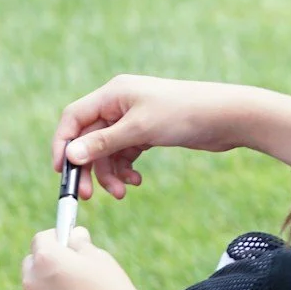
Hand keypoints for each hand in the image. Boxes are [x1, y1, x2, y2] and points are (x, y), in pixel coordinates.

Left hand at [21, 227, 147, 289]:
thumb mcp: (101, 259)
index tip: (67, 242)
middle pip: (32, 265)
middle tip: (72, 269)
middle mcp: (31, 284)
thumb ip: (80, 244)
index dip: (56, 237)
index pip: (41, 239)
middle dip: (47, 263)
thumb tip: (73, 235)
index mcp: (47, 260)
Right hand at [53, 76, 260, 198]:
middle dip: (88, 167)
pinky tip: (136, 181)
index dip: (63, 144)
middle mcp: (120, 104)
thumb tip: (69, 155)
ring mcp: (134, 119)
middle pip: (88, 139)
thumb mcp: (140, 129)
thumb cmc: (184, 114)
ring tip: (123, 192)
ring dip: (110, 173)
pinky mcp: (147, 132)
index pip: (74, 118)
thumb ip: (103, 143)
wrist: (227, 117)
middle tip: (88, 196)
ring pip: (107, 151)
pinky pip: (124, 154)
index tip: (62, 172)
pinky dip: (126, 169)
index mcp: (114, 93)